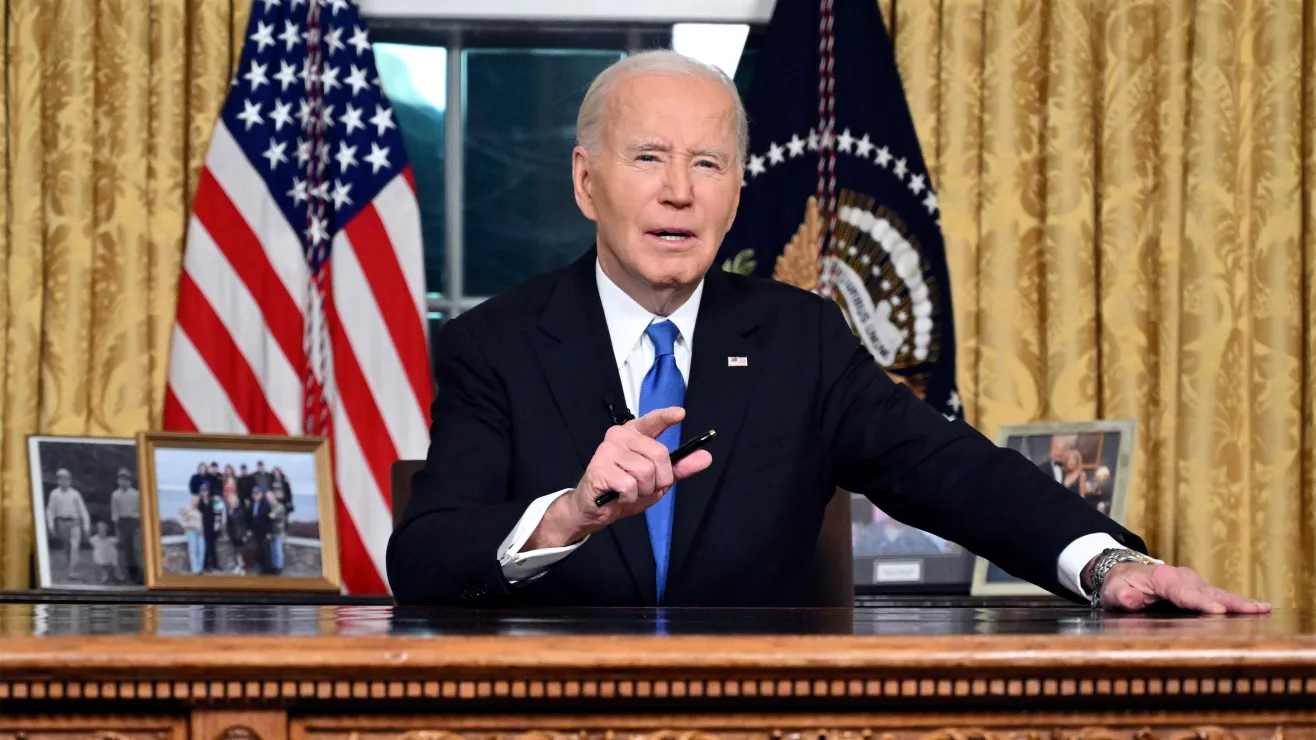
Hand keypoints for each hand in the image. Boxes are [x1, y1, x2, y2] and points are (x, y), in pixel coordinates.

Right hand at [525, 407, 712, 549]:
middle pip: (659, 454)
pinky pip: (630, 485)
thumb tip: (705, 457)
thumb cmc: (626, 489)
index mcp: (635, 434)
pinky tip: (619, 495)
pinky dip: (630, 496)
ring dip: (643, 490)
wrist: (596, 508)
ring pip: (645, 472)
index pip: (652, 420)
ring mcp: (608, 450)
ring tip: (630, 490)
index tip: (680, 414)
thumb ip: (680, 468)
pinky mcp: (599, 467)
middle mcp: (620, 436)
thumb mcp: (658, 480)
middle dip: (660, 479)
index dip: (666, 416)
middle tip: (645, 486)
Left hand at [1098, 563, 1270, 613]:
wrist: (1123, 573)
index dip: (1200, 602)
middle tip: (1254, 610)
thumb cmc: (1119, 585)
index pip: (1182, 593)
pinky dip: (1237, 601)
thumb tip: (1131, 599)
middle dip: (1230, 602)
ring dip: (1240, 602)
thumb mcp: (1112, 592)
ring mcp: (1193, 582)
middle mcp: (1181, 577)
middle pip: (1208, 592)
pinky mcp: (1199, 589)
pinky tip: (1257, 608)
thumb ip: (1121, 596)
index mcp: (1161, 577)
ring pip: (1218, 592)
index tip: (1218, 611)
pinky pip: (1220, 595)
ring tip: (1263, 608)